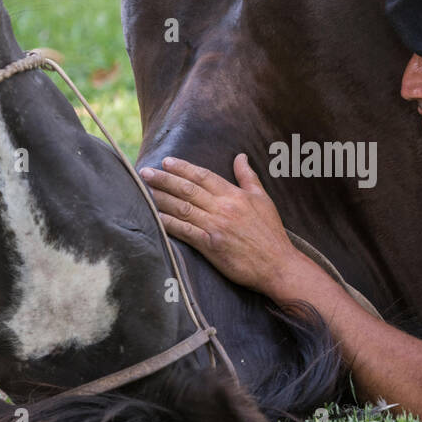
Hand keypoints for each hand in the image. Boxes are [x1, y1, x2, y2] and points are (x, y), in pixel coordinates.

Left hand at [140, 153, 301, 295]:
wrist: (277, 264)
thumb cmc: (271, 232)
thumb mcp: (263, 199)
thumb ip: (248, 177)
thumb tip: (241, 157)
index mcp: (234, 195)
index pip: (203, 176)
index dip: (183, 168)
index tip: (166, 161)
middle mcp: (223, 208)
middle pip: (188, 189)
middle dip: (164, 179)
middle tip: (145, 171)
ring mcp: (216, 226)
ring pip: (182, 207)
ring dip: (161, 198)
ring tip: (144, 190)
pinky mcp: (211, 246)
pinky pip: (184, 231)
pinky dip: (168, 223)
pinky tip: (154, 217)